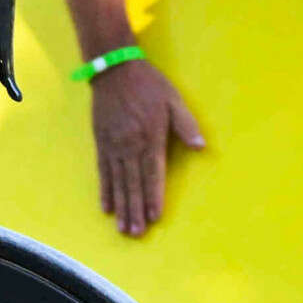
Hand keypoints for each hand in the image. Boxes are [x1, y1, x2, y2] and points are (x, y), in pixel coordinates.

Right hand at [92, 58, 206, 235]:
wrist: (114, 69)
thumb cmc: (149, 85)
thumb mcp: (174, 99)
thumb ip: (186, 124)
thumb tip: (201, 147)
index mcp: (150, 136)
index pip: (153, 173)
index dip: (153, 196)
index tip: (155, 216)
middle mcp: (130, 145)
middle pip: (133, 183)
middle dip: (135, 210)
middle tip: (136, 233)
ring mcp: (113, 145)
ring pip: (117, 182)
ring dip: (121, 206)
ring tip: (122, 228)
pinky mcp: (101, 142)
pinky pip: (103, 171)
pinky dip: (105, 191)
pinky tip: (106, 207)